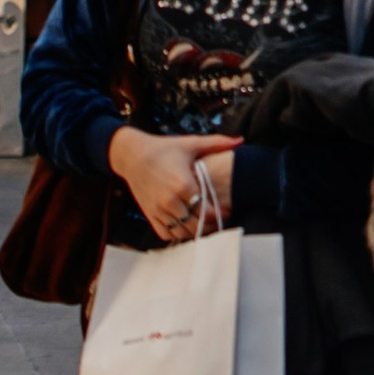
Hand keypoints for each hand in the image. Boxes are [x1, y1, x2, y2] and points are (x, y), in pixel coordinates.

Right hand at [107, 126, 242, 237]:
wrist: (132, 155)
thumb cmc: (163, 148)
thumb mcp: (190, 143)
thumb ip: (217, 143)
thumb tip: (240, 140)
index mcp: (183, 185)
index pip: (207, 211)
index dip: (220, 214)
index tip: (228, 212)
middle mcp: (170, 201)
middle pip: (196, 225)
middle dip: (210, 226)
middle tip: (219, 222)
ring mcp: (158, 210)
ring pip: (182, 232)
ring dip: (195, 232)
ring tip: (205, 225)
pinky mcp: (149, 214)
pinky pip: (165, 233)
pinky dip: (177, 234)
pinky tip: (186, 227)